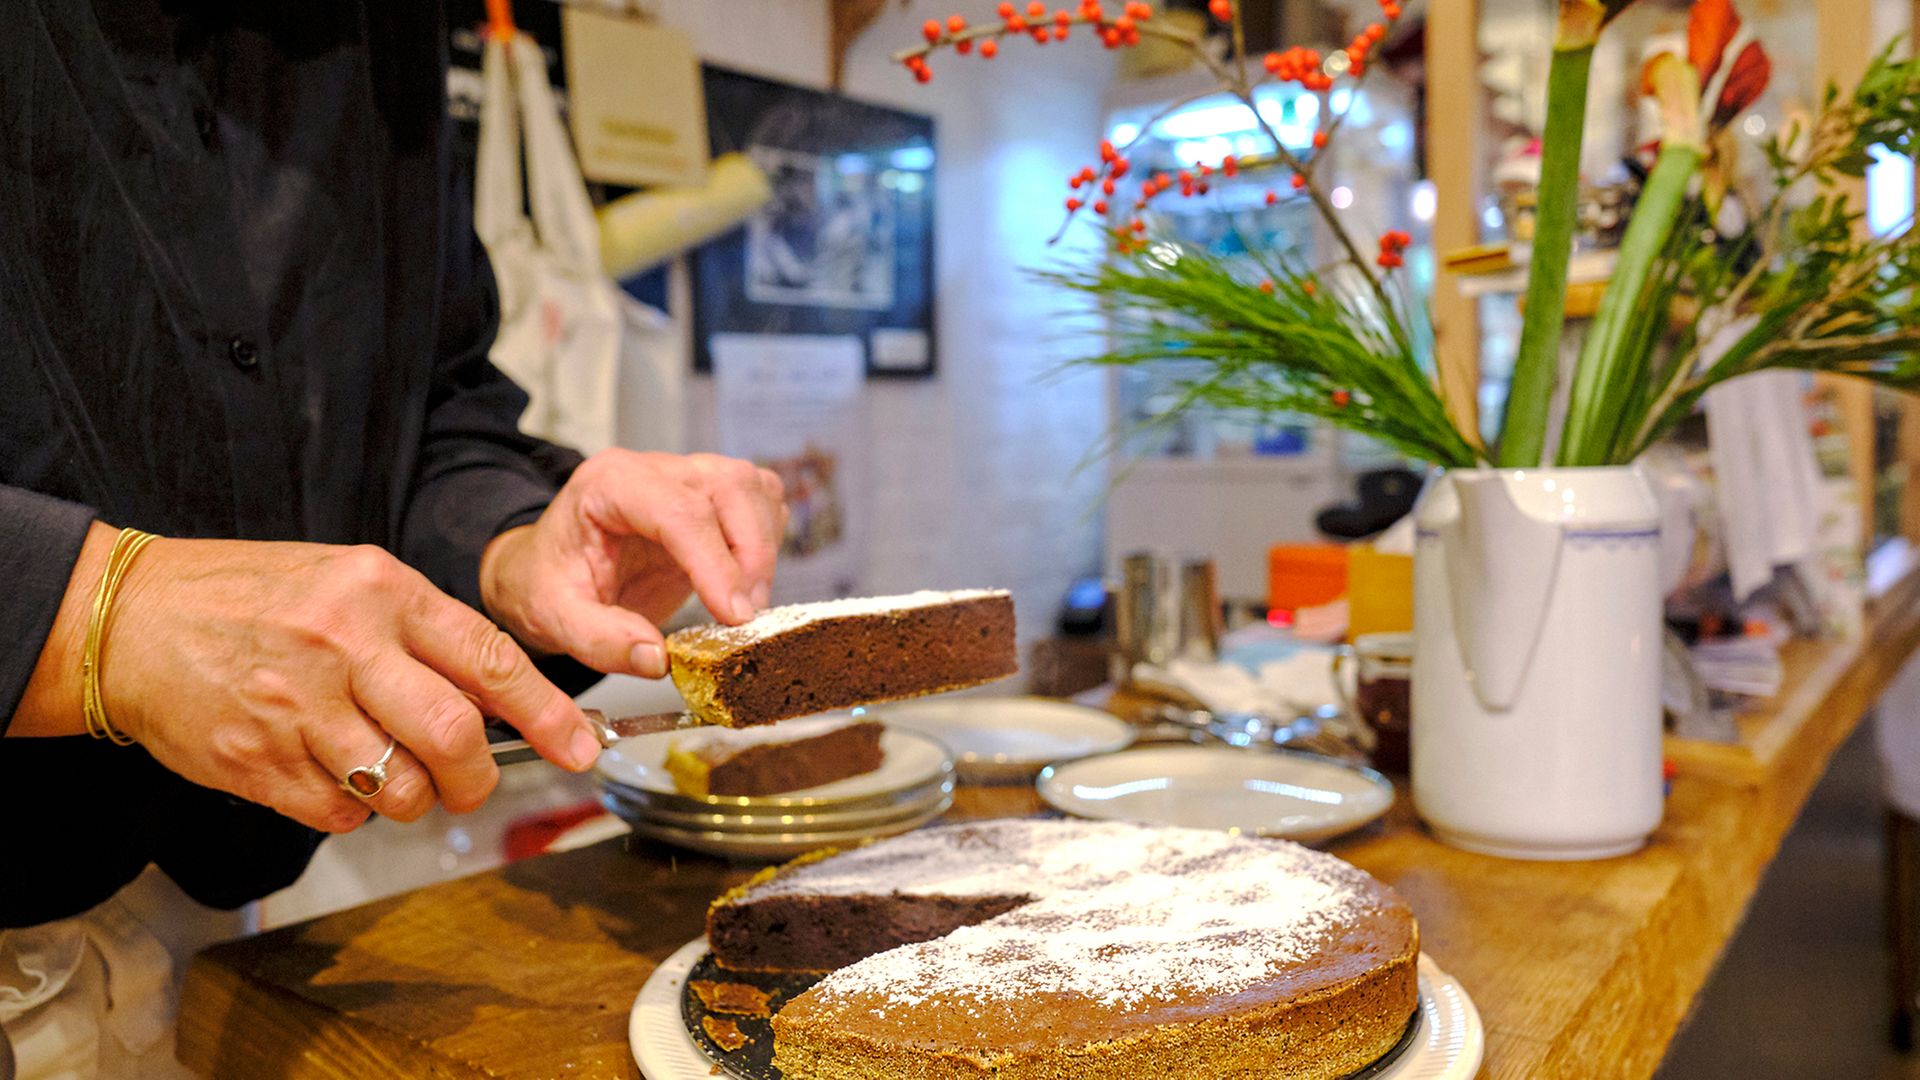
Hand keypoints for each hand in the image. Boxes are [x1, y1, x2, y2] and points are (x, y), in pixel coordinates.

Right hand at [93, 530, 600, 832]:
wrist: (129, 618)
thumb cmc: (251, 598)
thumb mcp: (348, 581)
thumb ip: (421, 632)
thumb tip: (501, 696)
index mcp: (380, 590)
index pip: (489, 657)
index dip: (547, 712)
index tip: (580, 746)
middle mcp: (344, 645)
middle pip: (454, 735)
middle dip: (477, 776)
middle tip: (470, 782)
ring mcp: (297, 706)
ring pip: (400, 786)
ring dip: (413, 798)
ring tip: (389, 772)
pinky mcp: (257, 760)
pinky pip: (339, 812)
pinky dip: (352, 809)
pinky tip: (330, 774)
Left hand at [479, 450, 787, 677]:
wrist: (547, 568)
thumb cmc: (548, 583)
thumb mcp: (555, 618)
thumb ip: (600, 640)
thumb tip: (657, 660)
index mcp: (608, 484)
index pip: (678, 511)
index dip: (714, 563)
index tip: (734, 615)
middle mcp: (653, 468)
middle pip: (728, 487)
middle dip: (750, 555)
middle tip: (745, 617)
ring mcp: (687, 473)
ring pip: (752, 488)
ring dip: (763, 548)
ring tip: (746, 605)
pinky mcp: (711, 493)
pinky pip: (760, 499)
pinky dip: (768, 539)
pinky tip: (747, 580)